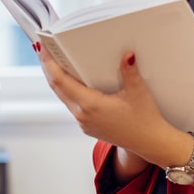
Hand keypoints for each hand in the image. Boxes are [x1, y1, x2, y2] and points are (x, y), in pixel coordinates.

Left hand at [36, 45, 176, 161]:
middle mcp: (82, 115)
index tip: (43, 49)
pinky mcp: (88, 126)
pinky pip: (72, 105)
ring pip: (63, 97)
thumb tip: (126, 54)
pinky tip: (71, 81)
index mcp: (90, 105)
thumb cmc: (145, 120)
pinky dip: (67, 90)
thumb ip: (129, 71)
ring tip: (54, 62)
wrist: (150, 143)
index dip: (49, 64)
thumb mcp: (138, 91)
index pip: (60, 81)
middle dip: (48, 68)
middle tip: (44, 50)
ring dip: (57, 80)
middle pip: (57, 88)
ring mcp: (84, 122)